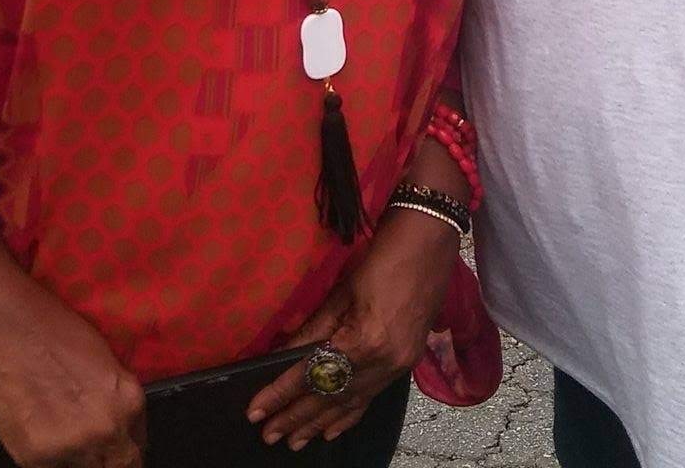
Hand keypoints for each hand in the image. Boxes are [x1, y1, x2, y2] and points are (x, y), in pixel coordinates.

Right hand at [0, 280, 145, 467]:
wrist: (13, 331)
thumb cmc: (60, 335)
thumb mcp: (108, 364)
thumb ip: (119, 404)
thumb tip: (122, 430)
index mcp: (129, 404)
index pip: (137, 451)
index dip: (126, 448)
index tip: (116, 446)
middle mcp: (105, 431)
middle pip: (114, 466)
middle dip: (106, 458)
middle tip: (89, 440)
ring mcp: (70, 449)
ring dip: (77, 458)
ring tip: (62, 430)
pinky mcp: (35, 459)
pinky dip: (50, 457)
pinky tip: (42, 429)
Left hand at [246, 208, 460, 450]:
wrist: (430, 243)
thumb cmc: (383, 257)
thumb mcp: (342, 292)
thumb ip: (313, 329)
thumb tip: (281, 354)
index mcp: (363, 341)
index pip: (311, 374)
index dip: (280, 393)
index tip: (255, 410)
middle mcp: (381, 363)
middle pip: (331, 396)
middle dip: (296, 417)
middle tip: (267, 434)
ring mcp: (396, 367)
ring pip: (350, 403)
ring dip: (319, 423)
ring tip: (294, 440)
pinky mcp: (405, 364)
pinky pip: (371, 398)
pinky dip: (349, 415)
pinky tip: (332, 430)